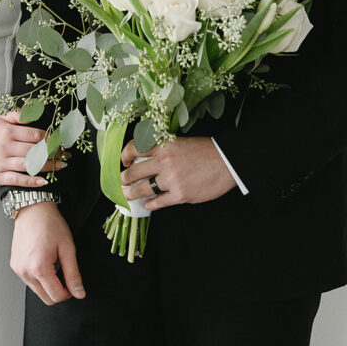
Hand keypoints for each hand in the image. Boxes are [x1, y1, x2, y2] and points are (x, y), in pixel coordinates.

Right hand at [0, 112, 64, 186]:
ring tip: (61, 166)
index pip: (35, 134)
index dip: (50, 138)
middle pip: (35, 150)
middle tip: (67, 155)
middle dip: (53, 153)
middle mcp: (6, 147)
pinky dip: (31, 181)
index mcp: (8, 132)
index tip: (61, 141)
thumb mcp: (0, 119)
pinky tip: (44, 181)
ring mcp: (2, 162)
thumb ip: (18, 115)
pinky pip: (17, 179)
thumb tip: (36, 113)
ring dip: (48, 166)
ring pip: (29, 165)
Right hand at [10, 202, 84, 304]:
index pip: (57, 296)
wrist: (33, 209)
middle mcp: (25, 272)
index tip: (72, 282)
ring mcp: (18, 269)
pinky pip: (29, 281)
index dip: (69, 292)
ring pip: (37, 292)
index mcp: (39, 268)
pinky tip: (43, 262)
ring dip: (48, 285)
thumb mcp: (68, 248)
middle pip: (46, 299)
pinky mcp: (15, 266)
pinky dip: (39, 278)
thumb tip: (79, 293)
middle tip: (64, 273)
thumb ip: (73, 274)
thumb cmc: (50, 224)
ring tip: (53, 264)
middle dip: (58, 291)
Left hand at [120, 137, 235, 209]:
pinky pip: (159, 202)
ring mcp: (172, 179)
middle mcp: (164, 161)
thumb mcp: (179, 141)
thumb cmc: (204, 150)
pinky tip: (147, 204)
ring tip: (127, 195)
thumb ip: (161, 148)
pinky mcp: (180, 195)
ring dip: (132, 193)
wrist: (226, 162)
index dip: (125, 156)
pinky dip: (150, 204)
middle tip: (120, 183)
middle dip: (123, 179)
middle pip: (134, 173)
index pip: (134, 148)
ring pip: (142, 189)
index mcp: (163, 144)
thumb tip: (143, 159)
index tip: (124, 162)